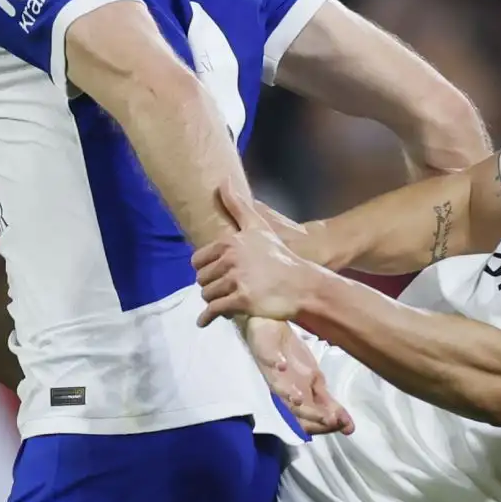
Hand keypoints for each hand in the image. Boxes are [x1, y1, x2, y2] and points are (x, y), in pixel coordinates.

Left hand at [194, 181, 319, 325]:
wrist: (302, 284)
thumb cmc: (279, 256)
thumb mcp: (257, 226)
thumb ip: (237, 205)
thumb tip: (222, 180)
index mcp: (230, 242)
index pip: (198, 260)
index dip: (206, 269)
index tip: (219, 274)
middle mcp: (230, 259)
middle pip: (202, 279)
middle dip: (211, 286)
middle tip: (224, 289)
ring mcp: (236, 280)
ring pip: (207, 295)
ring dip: (213, 301)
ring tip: (226, 300)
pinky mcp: (242, 300)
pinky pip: (214, 311)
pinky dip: (208, 317)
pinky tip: (206, 320)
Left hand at [242, 318, 352, 435]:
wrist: (271, 327)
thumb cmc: (292, 357)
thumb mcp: (316, 382)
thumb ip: (329, 404)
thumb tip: (349, 427)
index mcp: (297, 397)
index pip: (308, 420)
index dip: (324, 426)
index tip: (345, 426)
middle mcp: (284, 390)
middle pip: (295, 410)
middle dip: (313, 415)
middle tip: (331, 419)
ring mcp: (273, 372)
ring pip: (280, 389)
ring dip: (291, 394)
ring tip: (301, 398)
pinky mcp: (265, 353)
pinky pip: (269, 359)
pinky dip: (276, 362)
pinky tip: (283, 364)